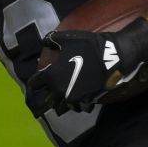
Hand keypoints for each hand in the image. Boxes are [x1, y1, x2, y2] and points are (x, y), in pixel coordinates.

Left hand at [26, 26, 147, 114]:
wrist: (113, 56)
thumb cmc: (89, 46)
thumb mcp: (68, 37)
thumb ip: (52, 40)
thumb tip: (45, 41)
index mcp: (51, 75)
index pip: (34, 84)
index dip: (34, 83)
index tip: (35, 83)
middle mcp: (59, 90)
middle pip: (46, 102)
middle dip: (46, 98)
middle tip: (47, 96)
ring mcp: (73, 97)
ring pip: (61, 109)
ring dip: (60, 104)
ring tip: (61, 100)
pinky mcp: (87, 101)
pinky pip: (78, 108)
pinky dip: (76, 105)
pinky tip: (78, 100)